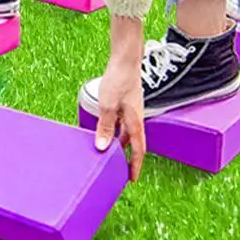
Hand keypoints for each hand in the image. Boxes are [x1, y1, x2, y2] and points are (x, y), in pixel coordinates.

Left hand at [95, 16, 145, 181]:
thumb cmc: (118, 81)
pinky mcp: (127, 103)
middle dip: (129, 157)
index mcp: (135, 122)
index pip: (138, 150)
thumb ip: (105, 127)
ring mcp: (132, 110)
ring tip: (112, 153)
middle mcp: (136, 118)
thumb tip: (102, 148)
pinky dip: (117, 130)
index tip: (132, 179)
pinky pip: (123, 122)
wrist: (125, 61)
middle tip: (121, 169)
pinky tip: (108, 130)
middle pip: (134, 143)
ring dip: (121, 143)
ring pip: (127, 132)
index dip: (135, 165)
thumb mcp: (108, 106)